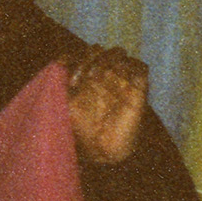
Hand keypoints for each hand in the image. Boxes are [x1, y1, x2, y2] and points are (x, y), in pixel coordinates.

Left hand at [61, 45, 147, 165]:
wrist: (102, 149)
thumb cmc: (82, 128)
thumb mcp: (66, 103)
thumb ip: (60, 80)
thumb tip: (61, 58)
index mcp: (89, 75)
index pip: (88, 52)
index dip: (80, 58)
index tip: (73, 78)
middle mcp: (106, 75)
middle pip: (103, 50)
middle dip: (95, 58)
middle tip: (88, 76)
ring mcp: (122, 80)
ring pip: (120, 54)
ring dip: (110, 60)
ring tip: (101, 77)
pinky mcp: (138, 89)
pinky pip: (140, 67)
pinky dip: (132, 68)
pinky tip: (121, 80)